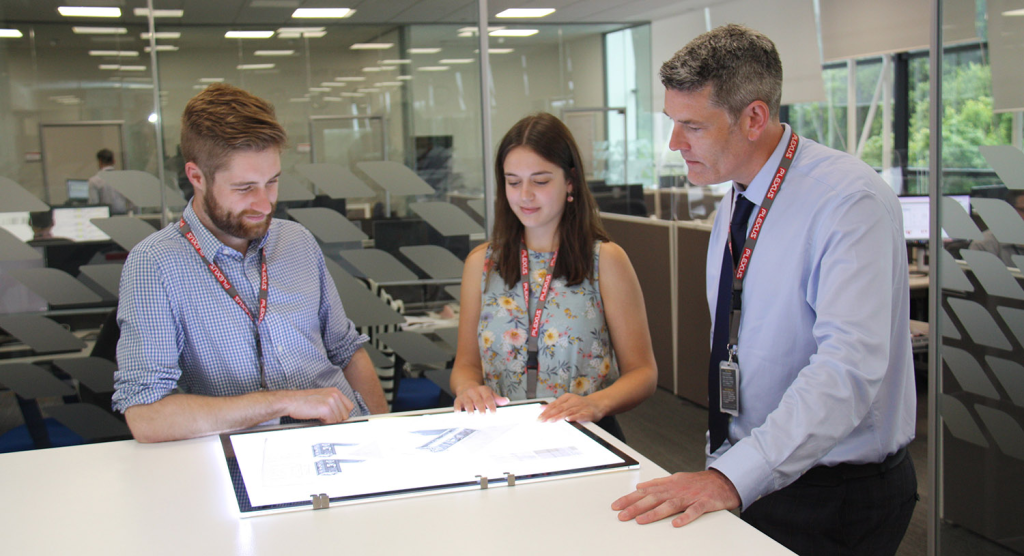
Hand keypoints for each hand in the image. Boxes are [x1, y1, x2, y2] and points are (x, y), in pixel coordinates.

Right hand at [283, 388, 354, 422]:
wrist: (290, 401)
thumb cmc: (303, 401)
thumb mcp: (322, 398)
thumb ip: (333, 404)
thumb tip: (341, 415)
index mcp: (335, 391)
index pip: (349, 407)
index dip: (342, 414)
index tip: (335, 417)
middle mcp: (335, 394)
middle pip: (345, 415)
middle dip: (336, 419)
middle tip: (324, 416)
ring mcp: (331, 401)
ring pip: (339, 419)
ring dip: (329, 421)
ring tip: (318, 415)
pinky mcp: (326, 408)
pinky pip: (332, 422)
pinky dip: (325, 423)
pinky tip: (317, 416)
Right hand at [453, 385, 508, 412]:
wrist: (466, 385)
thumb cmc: (480, 393)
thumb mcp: (489, 393)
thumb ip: (497, 399)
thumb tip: (506, 401)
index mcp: (483, 390)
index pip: (488, 398)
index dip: (491, 405)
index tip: (494, 413)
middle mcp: (474, 391)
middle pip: (478, 400)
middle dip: (480, 407)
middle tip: (483, 414)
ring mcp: (465, 395)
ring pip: (467, 401)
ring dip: (469, 408)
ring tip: (471, 414)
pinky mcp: (458, 399)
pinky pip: (457, 403)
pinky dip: (457, 408)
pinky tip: (458, 413)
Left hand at [538, 393, 604, 422]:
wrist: (598, 404)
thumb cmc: (580, 404)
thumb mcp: (567, 402)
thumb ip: (555, 405)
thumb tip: (541, 408)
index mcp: (568, 398)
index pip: (555, 404)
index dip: (546, 411)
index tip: (539, 417)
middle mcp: (574, 401)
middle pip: (560, 408)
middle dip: (550, 414)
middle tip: (542, 420)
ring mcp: (581, 407)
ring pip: (569, 411)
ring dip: (559, 416)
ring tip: (551, 420)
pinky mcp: (588, 413)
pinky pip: (581, 415)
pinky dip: (574, 417)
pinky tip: (568, 419)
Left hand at [611, 469, 740, 526]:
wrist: (723, 481)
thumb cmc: (698, 482)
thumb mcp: (675, 479)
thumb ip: (657, 483)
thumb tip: (640, 486)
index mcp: (669, 484)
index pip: (645, 492)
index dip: (630, 498)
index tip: (616, 506)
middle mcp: (677, 489)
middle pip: (653, 498)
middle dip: (636, 507)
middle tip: (622, 515)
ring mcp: (690, 496)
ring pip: (670, 504)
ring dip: (654, 513)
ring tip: (640, 520)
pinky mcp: (704, 503)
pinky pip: (694, 511)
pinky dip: (685, 517)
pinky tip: (676, 523)